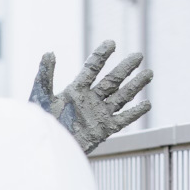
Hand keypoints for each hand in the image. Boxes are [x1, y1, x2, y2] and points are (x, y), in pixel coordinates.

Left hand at [30, 40, 152, 152]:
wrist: (47, 146)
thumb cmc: (41, 122)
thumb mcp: (41, 97)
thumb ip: (45, 76)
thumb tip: (49, 52)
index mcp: (75, 90)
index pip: (92, 69)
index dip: (101, 56)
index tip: (111, 43)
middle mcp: (90, 100)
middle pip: (111, 81)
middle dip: (125, 68)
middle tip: (138, 55)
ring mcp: (98, 114)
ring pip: (121, 97)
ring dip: (135, 86)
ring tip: (149, 73)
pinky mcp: (104, 130)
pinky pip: (123, 120)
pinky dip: (135, 113)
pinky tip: (147, 104)